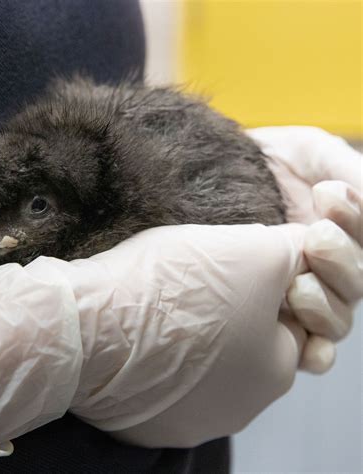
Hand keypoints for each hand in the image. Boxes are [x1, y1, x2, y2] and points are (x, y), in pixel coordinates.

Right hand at [0, 222, 308, 450]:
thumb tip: (296, 252)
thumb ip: (287, 253)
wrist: (88, 327)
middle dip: (226, 311)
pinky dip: (154, 357)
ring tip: (159, 305)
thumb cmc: (175, 289)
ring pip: (200, 365)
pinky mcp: (143, 421)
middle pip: (241, 345)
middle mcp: (236, 409)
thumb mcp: (251, 252)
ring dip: (188, 336)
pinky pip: (161, 382)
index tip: (230, 266)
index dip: (261, 285)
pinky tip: (137, 333)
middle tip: (191, 282)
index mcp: (273, 371)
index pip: (285, 320)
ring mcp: (186, 421)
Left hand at [247, 126, 362, 372]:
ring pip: (335, 319)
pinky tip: (307, 350)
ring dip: (325, 306)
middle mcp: (325, 267)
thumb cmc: (264, 161)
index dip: (355, 224)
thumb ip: (350, 169)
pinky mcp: (267, 311)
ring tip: (299, 286)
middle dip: (341, 260)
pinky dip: (313, 353)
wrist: (213, 176)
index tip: (327, 195)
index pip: (362, 245)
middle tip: (315, 236)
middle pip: (353, 286)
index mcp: (343, 233)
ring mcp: (298, 292)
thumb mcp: (312, 152)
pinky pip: (303, 347)